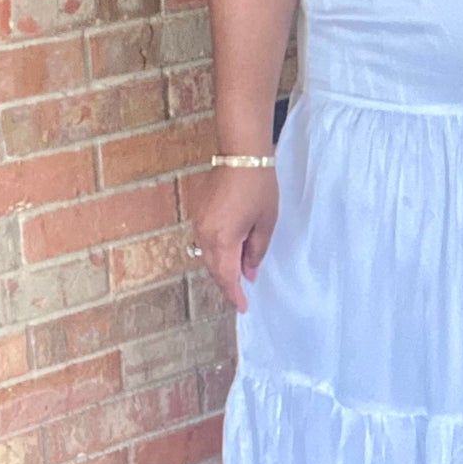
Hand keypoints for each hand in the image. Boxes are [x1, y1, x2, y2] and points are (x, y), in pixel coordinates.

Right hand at [191, 167, 279, 312]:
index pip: (226, 277)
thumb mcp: (266, 223)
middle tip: (241, 294)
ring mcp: (197, 222)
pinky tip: (229, 249)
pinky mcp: (196, 211)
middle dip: (227, 282)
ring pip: (206, 255)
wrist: (241, 156)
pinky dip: (216, 250)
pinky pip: (204, 239)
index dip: (234, 294)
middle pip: (213, 268)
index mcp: (222, 240)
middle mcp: (204, 234)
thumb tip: (250, 273)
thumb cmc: (259, 188)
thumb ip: (256, 251)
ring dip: (221, 266)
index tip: (242, 307)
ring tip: (238, 272)